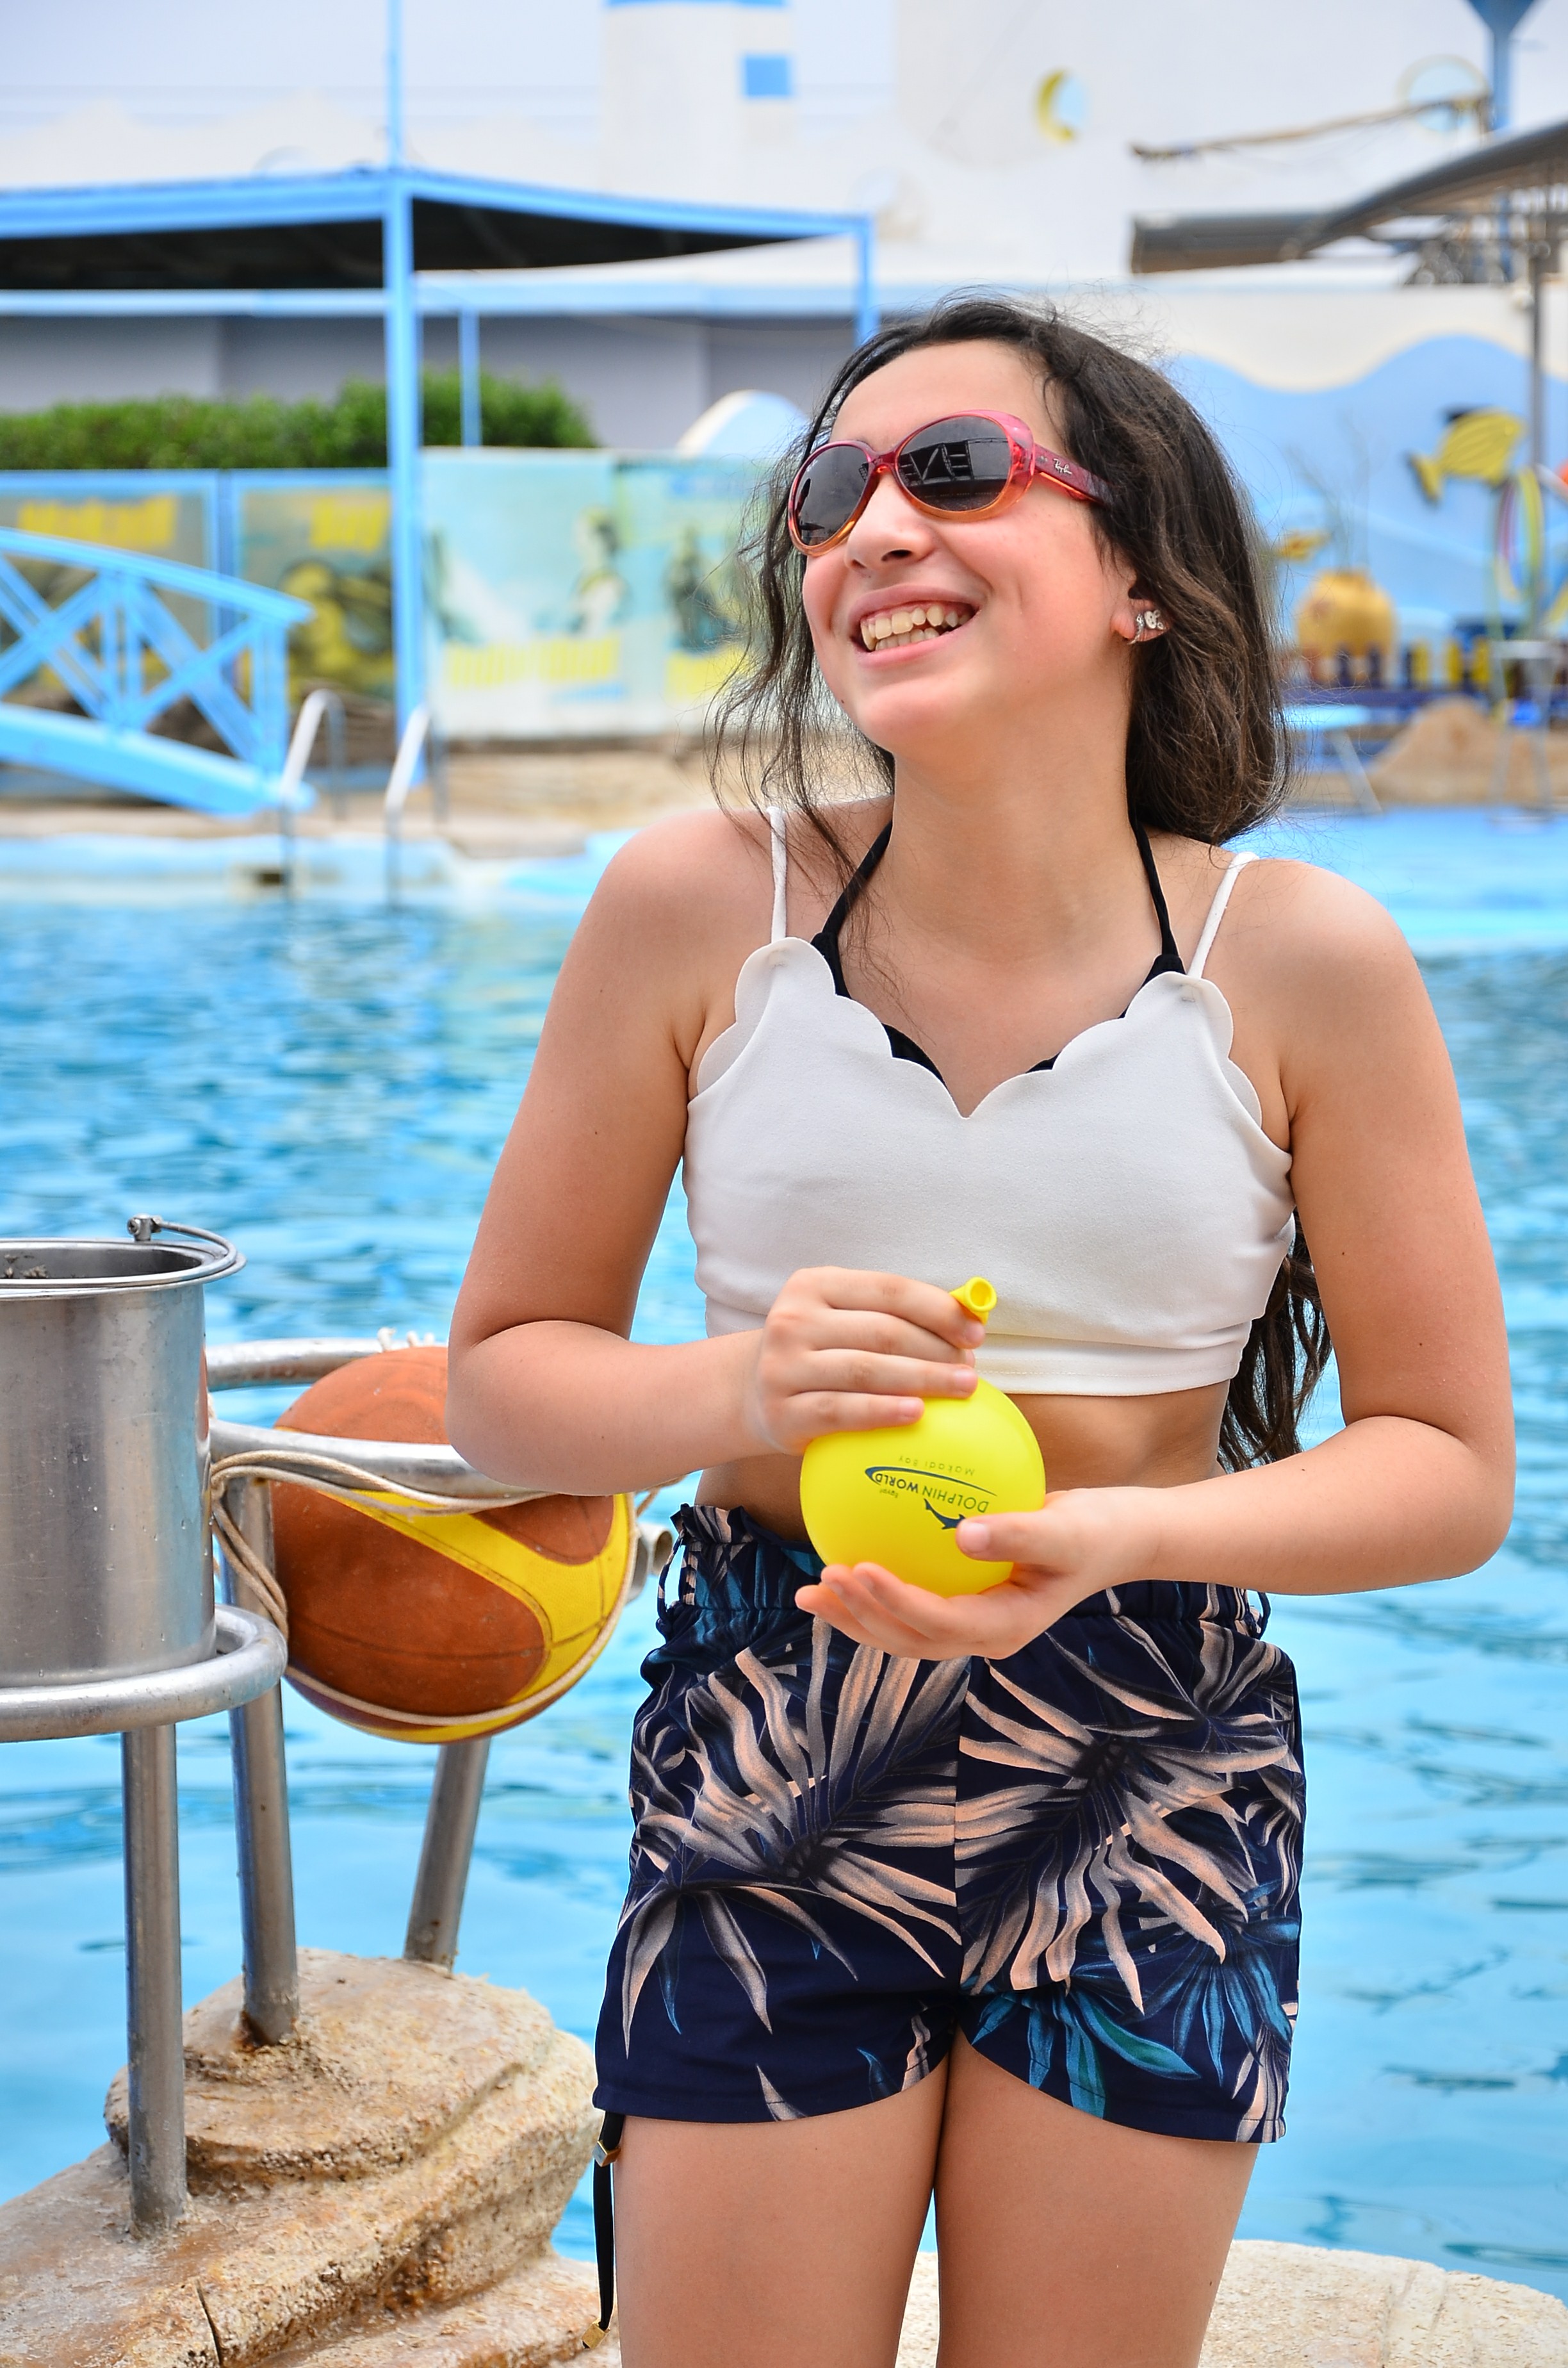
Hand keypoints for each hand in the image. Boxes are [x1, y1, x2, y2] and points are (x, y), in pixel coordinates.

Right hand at [740, 1266, 983, 1457]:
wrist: (752, 1393)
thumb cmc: (820, 1351)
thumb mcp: (843, 1318)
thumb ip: (894, 1314)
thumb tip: (971, 1317)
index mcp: (814, 1285)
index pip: (888, 1290)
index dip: (938, 1309)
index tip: (976, 1332)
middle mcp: (793, 1320)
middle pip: (882, 1331)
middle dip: (937, 1350)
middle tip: (971, 1369)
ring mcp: (783, 1367)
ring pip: (866, 1370)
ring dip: (923, 1379)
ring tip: (962, 1389)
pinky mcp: (782, 1412)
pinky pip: (842, 1410)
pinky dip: (883, 1411)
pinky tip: (916, 1414)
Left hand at [795, 1487, 1165, 1658]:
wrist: (1114, 1536)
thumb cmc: (1095, 1529)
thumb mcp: (1066, 1529)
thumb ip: (1018, 1533)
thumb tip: (963, 1533)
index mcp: (1005, 1629)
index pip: (937, 1624)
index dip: (893, 1603)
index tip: (856, 1568)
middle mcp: (982, 1635)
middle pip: (908, 1640)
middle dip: (859, 1618)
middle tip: (818, 1582)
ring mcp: (972, 1623)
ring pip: (901, 1631)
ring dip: (855, 1613)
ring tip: (809, 1588)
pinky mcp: (963, 1602)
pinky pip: (910, 1601)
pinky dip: (873, 1590)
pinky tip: (843, 1558)